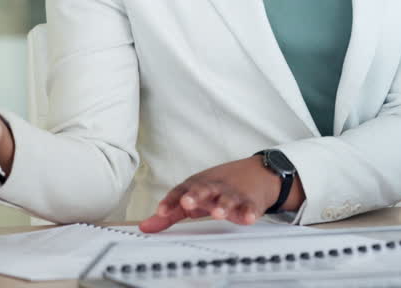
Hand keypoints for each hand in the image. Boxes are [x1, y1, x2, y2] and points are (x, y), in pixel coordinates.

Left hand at [139, 156, 304, 231]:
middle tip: (188, 202)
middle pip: (204, 189)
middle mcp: (214, 188)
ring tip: (219, 214)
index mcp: (198, 186)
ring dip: (223, 206)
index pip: (181, 190)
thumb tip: (144, 227)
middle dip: (196, 195)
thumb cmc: (217, 188)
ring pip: (227, 199)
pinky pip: (249, 207)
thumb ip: (170, 213)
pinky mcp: (250, 201)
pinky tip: (248, 218)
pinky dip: (249, 212)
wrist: (256, 173)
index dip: (171, 200)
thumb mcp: (193, 197)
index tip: (161, 211)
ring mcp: (233, 194)